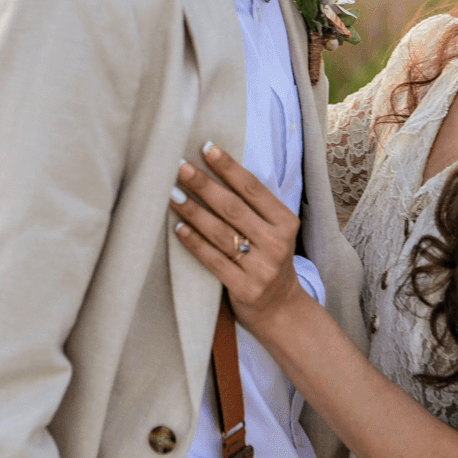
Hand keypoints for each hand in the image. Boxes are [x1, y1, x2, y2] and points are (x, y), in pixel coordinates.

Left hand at [169, 142, 305, 330]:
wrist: (281, 309)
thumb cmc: (269, 260)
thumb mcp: (273, 232)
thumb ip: (253, 208)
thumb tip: (214, 171)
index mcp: (286, 222)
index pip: (253, 188)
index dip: (229, 167)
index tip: (206, 147)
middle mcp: (276, 243)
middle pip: (233, 208)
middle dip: (204, 185)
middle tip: (179, 166)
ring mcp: (262, 268)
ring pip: (220, 233)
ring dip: (193, 211)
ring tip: (171, 193)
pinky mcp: (245, 288)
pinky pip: (213, 260)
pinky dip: (194, 243)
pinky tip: (178, 228)